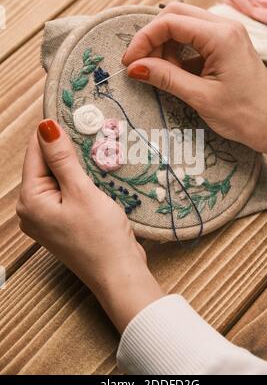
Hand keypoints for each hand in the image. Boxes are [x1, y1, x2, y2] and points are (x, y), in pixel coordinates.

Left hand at [17, 120, 163, 331]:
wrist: (119, 273)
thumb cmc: (101, 237)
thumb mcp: (81, 191)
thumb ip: (62, 158)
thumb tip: (45, 127)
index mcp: (30, 201)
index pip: (35, 154)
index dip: (52, 132)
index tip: (69, 111)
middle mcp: (32, 209)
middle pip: (44, 166)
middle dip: (65, 149)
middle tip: (88, 131)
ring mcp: (47, 217)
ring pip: (56, 178)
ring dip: (73, 165)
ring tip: (94, 151)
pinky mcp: (62, 222)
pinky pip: (65, 192)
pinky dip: (77, 181)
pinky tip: (93, 175)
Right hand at [123, 2, 266, 163]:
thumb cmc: (244, 115)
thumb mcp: (200, 97)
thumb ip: (166, 78)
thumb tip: (134, 67)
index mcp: (221, 36)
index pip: (170, 22)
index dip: (144, 40)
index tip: (130, 63)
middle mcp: (224, 27)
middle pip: (175, 16)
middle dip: (152, 39)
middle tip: (140, 65)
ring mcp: (226, 34)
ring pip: (183, 25)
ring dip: (165, 46)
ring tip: (160, 73)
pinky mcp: (225, 46)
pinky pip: (193, 39)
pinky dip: (178, 53)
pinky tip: (175, 73)